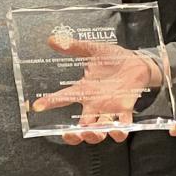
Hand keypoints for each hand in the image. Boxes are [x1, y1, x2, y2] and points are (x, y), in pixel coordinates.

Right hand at [31, 38, 162, 146]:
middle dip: (74, 135)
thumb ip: (75, 47)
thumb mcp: (94, 50)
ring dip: (95, 134)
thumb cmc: (114, 59)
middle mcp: (95, 104)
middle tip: (69, 134)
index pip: (63, 98)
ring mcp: (110, 108)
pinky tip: (117, 131)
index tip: (37, 106)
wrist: (137, 62)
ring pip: (100, 129)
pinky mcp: (125, 108)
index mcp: (84, 91)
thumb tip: (53, 40)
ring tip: (91, 132)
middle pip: (81, 126)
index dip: (49, 102)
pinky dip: (120, 131)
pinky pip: (123, 124)